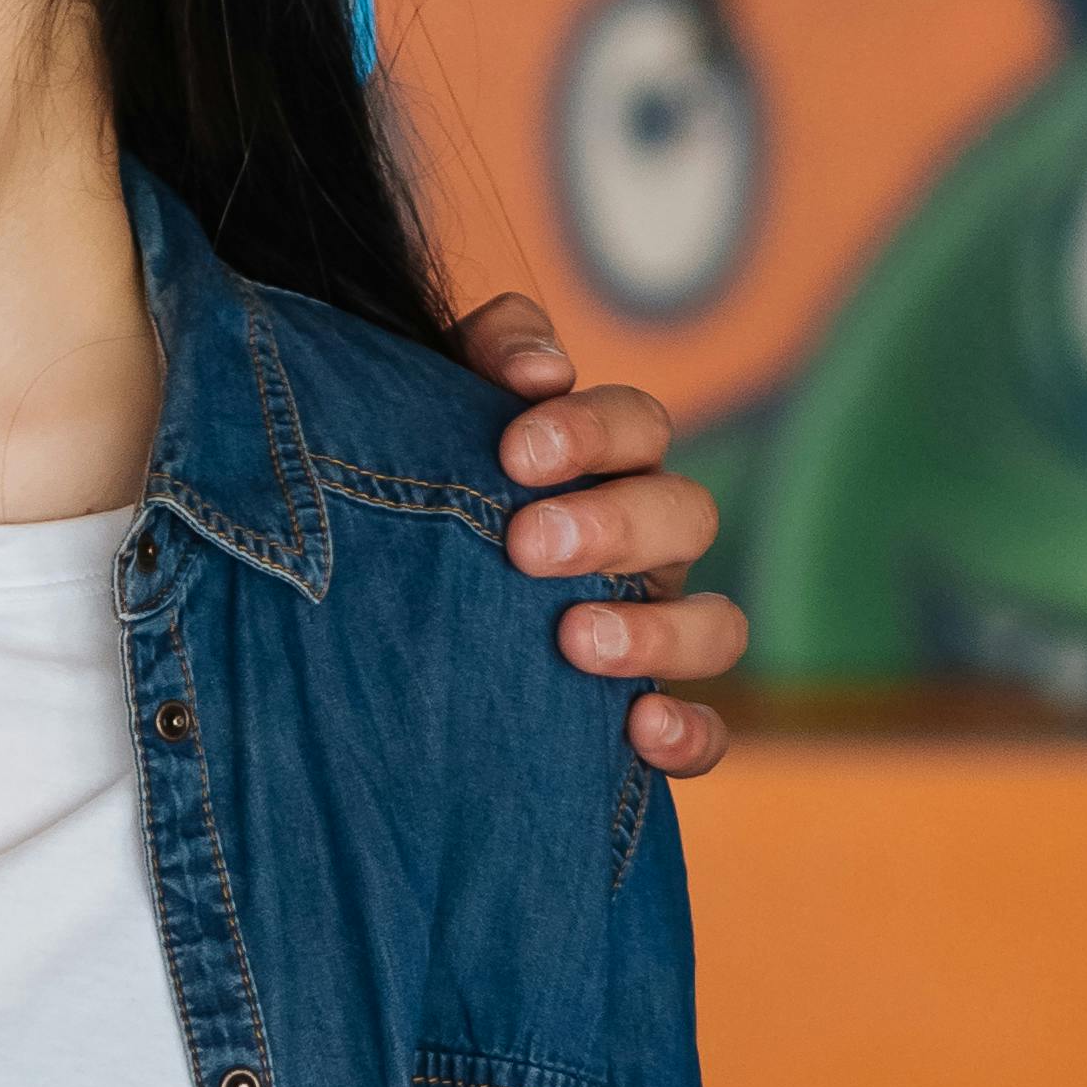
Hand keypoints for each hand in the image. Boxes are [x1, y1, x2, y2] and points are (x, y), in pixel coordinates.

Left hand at [451, 292, 747, 779]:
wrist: (370, 614)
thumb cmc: (422, 483)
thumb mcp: (438, 399)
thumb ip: (491, 352)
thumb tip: (540, 370)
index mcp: (605, 467)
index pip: (636, 425)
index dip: (591, 430)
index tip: (515, 452)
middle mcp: (643, 545)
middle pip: (684, 514)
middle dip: (613, 525)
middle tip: (527, 545)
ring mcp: (655, 628)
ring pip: (717, 624)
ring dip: (657, 631)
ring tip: (575, 639)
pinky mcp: (646, 716)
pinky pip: (706, 733)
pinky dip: (689, 735)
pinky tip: (638, 731)